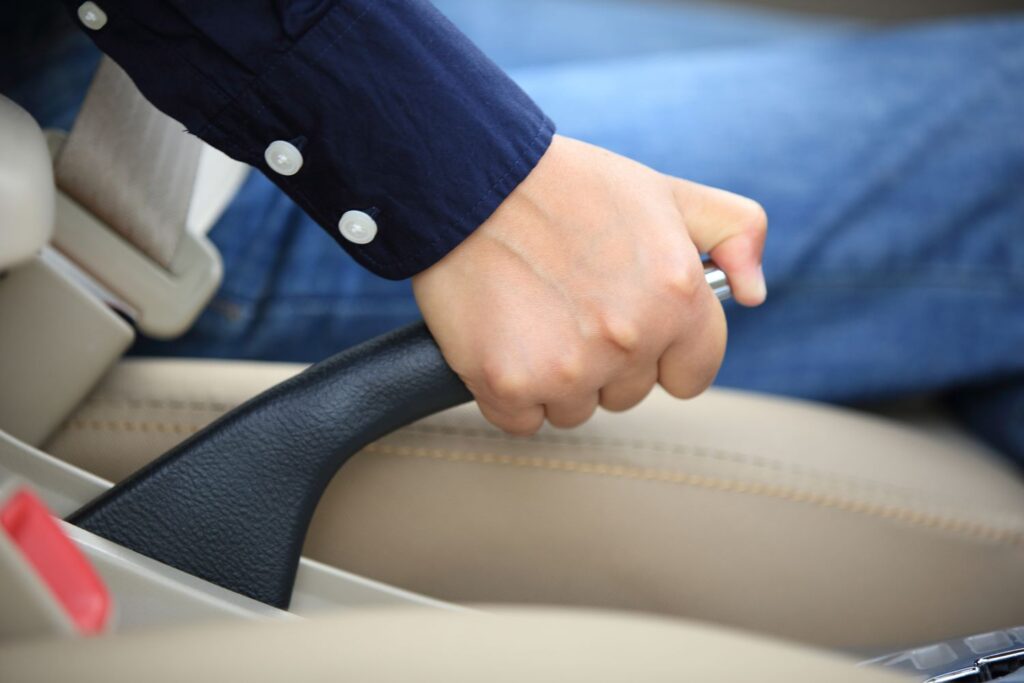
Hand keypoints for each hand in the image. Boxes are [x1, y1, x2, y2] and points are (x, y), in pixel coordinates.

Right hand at [412, 135, 766, 434]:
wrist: (469, 175)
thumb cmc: (567, 184)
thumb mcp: (665, 191)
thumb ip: (734, 231)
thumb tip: (755, 293)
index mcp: (677, 295)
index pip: (691, 375)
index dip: (660, 352)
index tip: (628, 328)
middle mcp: (630, 339)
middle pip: (627, 395)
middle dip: (603, 361)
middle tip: (568, 304)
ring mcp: (568, 367)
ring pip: (574, 410)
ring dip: (555, 378)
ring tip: (531, 315)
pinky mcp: (508, 383)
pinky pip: (521, 420)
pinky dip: (509, 391)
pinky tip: (501, 340)